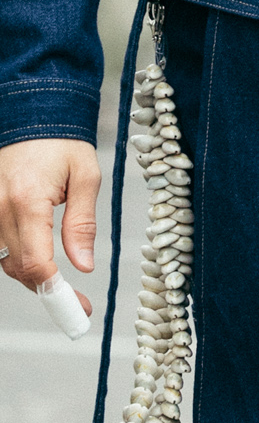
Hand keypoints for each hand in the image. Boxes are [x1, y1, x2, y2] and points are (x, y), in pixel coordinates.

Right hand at [0, 138, 100, 314]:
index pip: (35, 262)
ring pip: (6, 261)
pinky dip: (18, 258)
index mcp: (27, 200)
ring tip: (61, 281)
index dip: (56, 291)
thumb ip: (82, 223)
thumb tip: (83, 266)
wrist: (32, 115)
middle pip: (19, 268)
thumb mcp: (86, 176)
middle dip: (48, 289)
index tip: (79, 307)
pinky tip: (40, 260)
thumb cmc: (62, 142)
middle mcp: (0, 209)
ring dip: (33, 274)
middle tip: (76, 303)